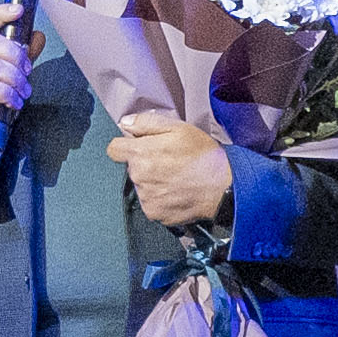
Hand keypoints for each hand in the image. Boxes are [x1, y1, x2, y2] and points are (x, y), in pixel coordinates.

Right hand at [0, 2, 31, 148]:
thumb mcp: (12, 76)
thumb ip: (24, 56)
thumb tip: (38, 35)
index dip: (0, 14)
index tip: (18, 10)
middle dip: (15, 54)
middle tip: (28, 70)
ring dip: (15, 78)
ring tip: (24, 92)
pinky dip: (8, 93)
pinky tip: (15, 102)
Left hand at [113, 105, 235, 227]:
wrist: (223, 186)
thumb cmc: (203, 155)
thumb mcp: (178, 128)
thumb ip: (147, 123)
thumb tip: (125, 123)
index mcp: (140, 154)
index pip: (114, 150)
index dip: (126, 146)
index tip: (140, 148)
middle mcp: (138, 177)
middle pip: (132, 168)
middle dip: (145, 164)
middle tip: (168, 162)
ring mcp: (146, 198)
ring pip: (142, 187)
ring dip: (153, 183)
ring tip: (176, 179)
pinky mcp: (154, 214)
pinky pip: (151, 204)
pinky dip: (161, 199)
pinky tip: (177, 193)